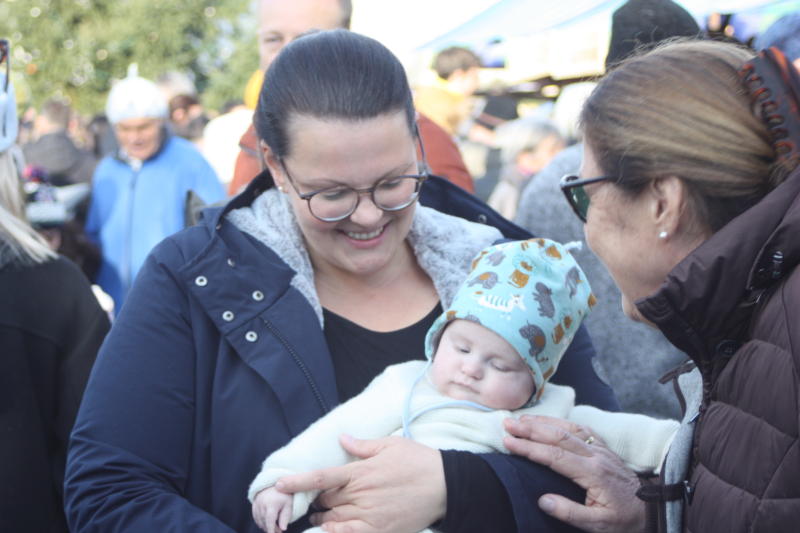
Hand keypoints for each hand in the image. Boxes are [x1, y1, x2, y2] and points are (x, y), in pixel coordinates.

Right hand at [252, 487, 293, 532]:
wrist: (278, 482)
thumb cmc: (285, 494)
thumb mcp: (289, 505)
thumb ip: (285, 517)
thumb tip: (283, 529)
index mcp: (271, 504)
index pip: (269, 521)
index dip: (271, 530)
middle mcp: (262, 503)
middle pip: (264, 522)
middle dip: (271, 529)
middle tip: (279, 531)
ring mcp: (257, 503)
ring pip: (259, 520)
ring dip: (265, 526)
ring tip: (275, 526)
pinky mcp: (254, 503)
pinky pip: (255, 516)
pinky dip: (260, 521)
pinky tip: (267, 522)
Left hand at [276, 435, 445, 532]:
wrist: (445, 485)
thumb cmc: (418, 461)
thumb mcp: (390, 445)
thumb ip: (362, 445)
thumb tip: (343, 438)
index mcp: (360, 472)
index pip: (321, 478)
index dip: (298, 482)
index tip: (280, 484)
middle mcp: (360, 495)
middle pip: (325, 500)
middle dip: (317, 499)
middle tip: (316, 497)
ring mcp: (369, 515)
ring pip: (333, 519)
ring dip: (323, 517)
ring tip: (322, 513)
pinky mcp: (379, 531)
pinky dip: (336, 532)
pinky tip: (331, 528)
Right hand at [503, 415, 644, 532]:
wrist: (652, 509)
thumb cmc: (623, 519)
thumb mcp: (599, 525)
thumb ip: (570, 513)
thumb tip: (543, 500)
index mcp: (593, 473)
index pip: (554, 455)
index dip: (529, 447)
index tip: (508, 442)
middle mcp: (596, 455)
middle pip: (558, 435)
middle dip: (530, 428)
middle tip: (507, 423)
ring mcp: (600, 448)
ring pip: (568, 428)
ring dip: (542, 422)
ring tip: (520, 419)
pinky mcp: (603, 447)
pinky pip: (579, 428)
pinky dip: (560, 421)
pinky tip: (548, 421)